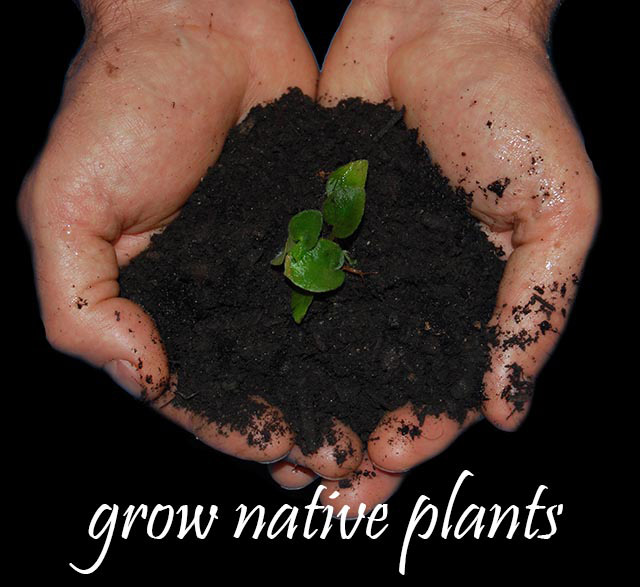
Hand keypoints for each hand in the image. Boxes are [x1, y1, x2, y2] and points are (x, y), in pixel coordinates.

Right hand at [18, 0, 364, 475]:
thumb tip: (141, 376)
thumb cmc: (123, 102)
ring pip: (301, 353)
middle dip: (294, 429)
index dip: (232, 428)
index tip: (281, 452)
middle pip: (254, 385)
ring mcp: (263, 266)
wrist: (198, 21)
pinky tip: (389, 366)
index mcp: (152, 302)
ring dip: (333, 398)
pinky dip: (359, 336)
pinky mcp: (309, 233)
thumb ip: (79, 301)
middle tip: (341, 467)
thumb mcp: (66, 203)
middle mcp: (211, 295)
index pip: (191, 390)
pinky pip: (336, 295)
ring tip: (373, 441)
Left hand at [270, 0, 598, 508]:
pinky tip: (255, 379)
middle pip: (382, 389)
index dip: (421, 432)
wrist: (442, 23)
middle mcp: (413, 293)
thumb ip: (534, 312)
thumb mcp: (558, 213)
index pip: (447, 390)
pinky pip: (295, 297)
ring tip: (282, 462)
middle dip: (359, 444)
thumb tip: (510, 412)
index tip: (388, 463)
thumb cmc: (515, 109)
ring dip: (311, 408)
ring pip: (332, 358)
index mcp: (473, 301)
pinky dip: (278, 342)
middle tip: (328, 493)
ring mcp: (362, 264)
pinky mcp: (315, 228)